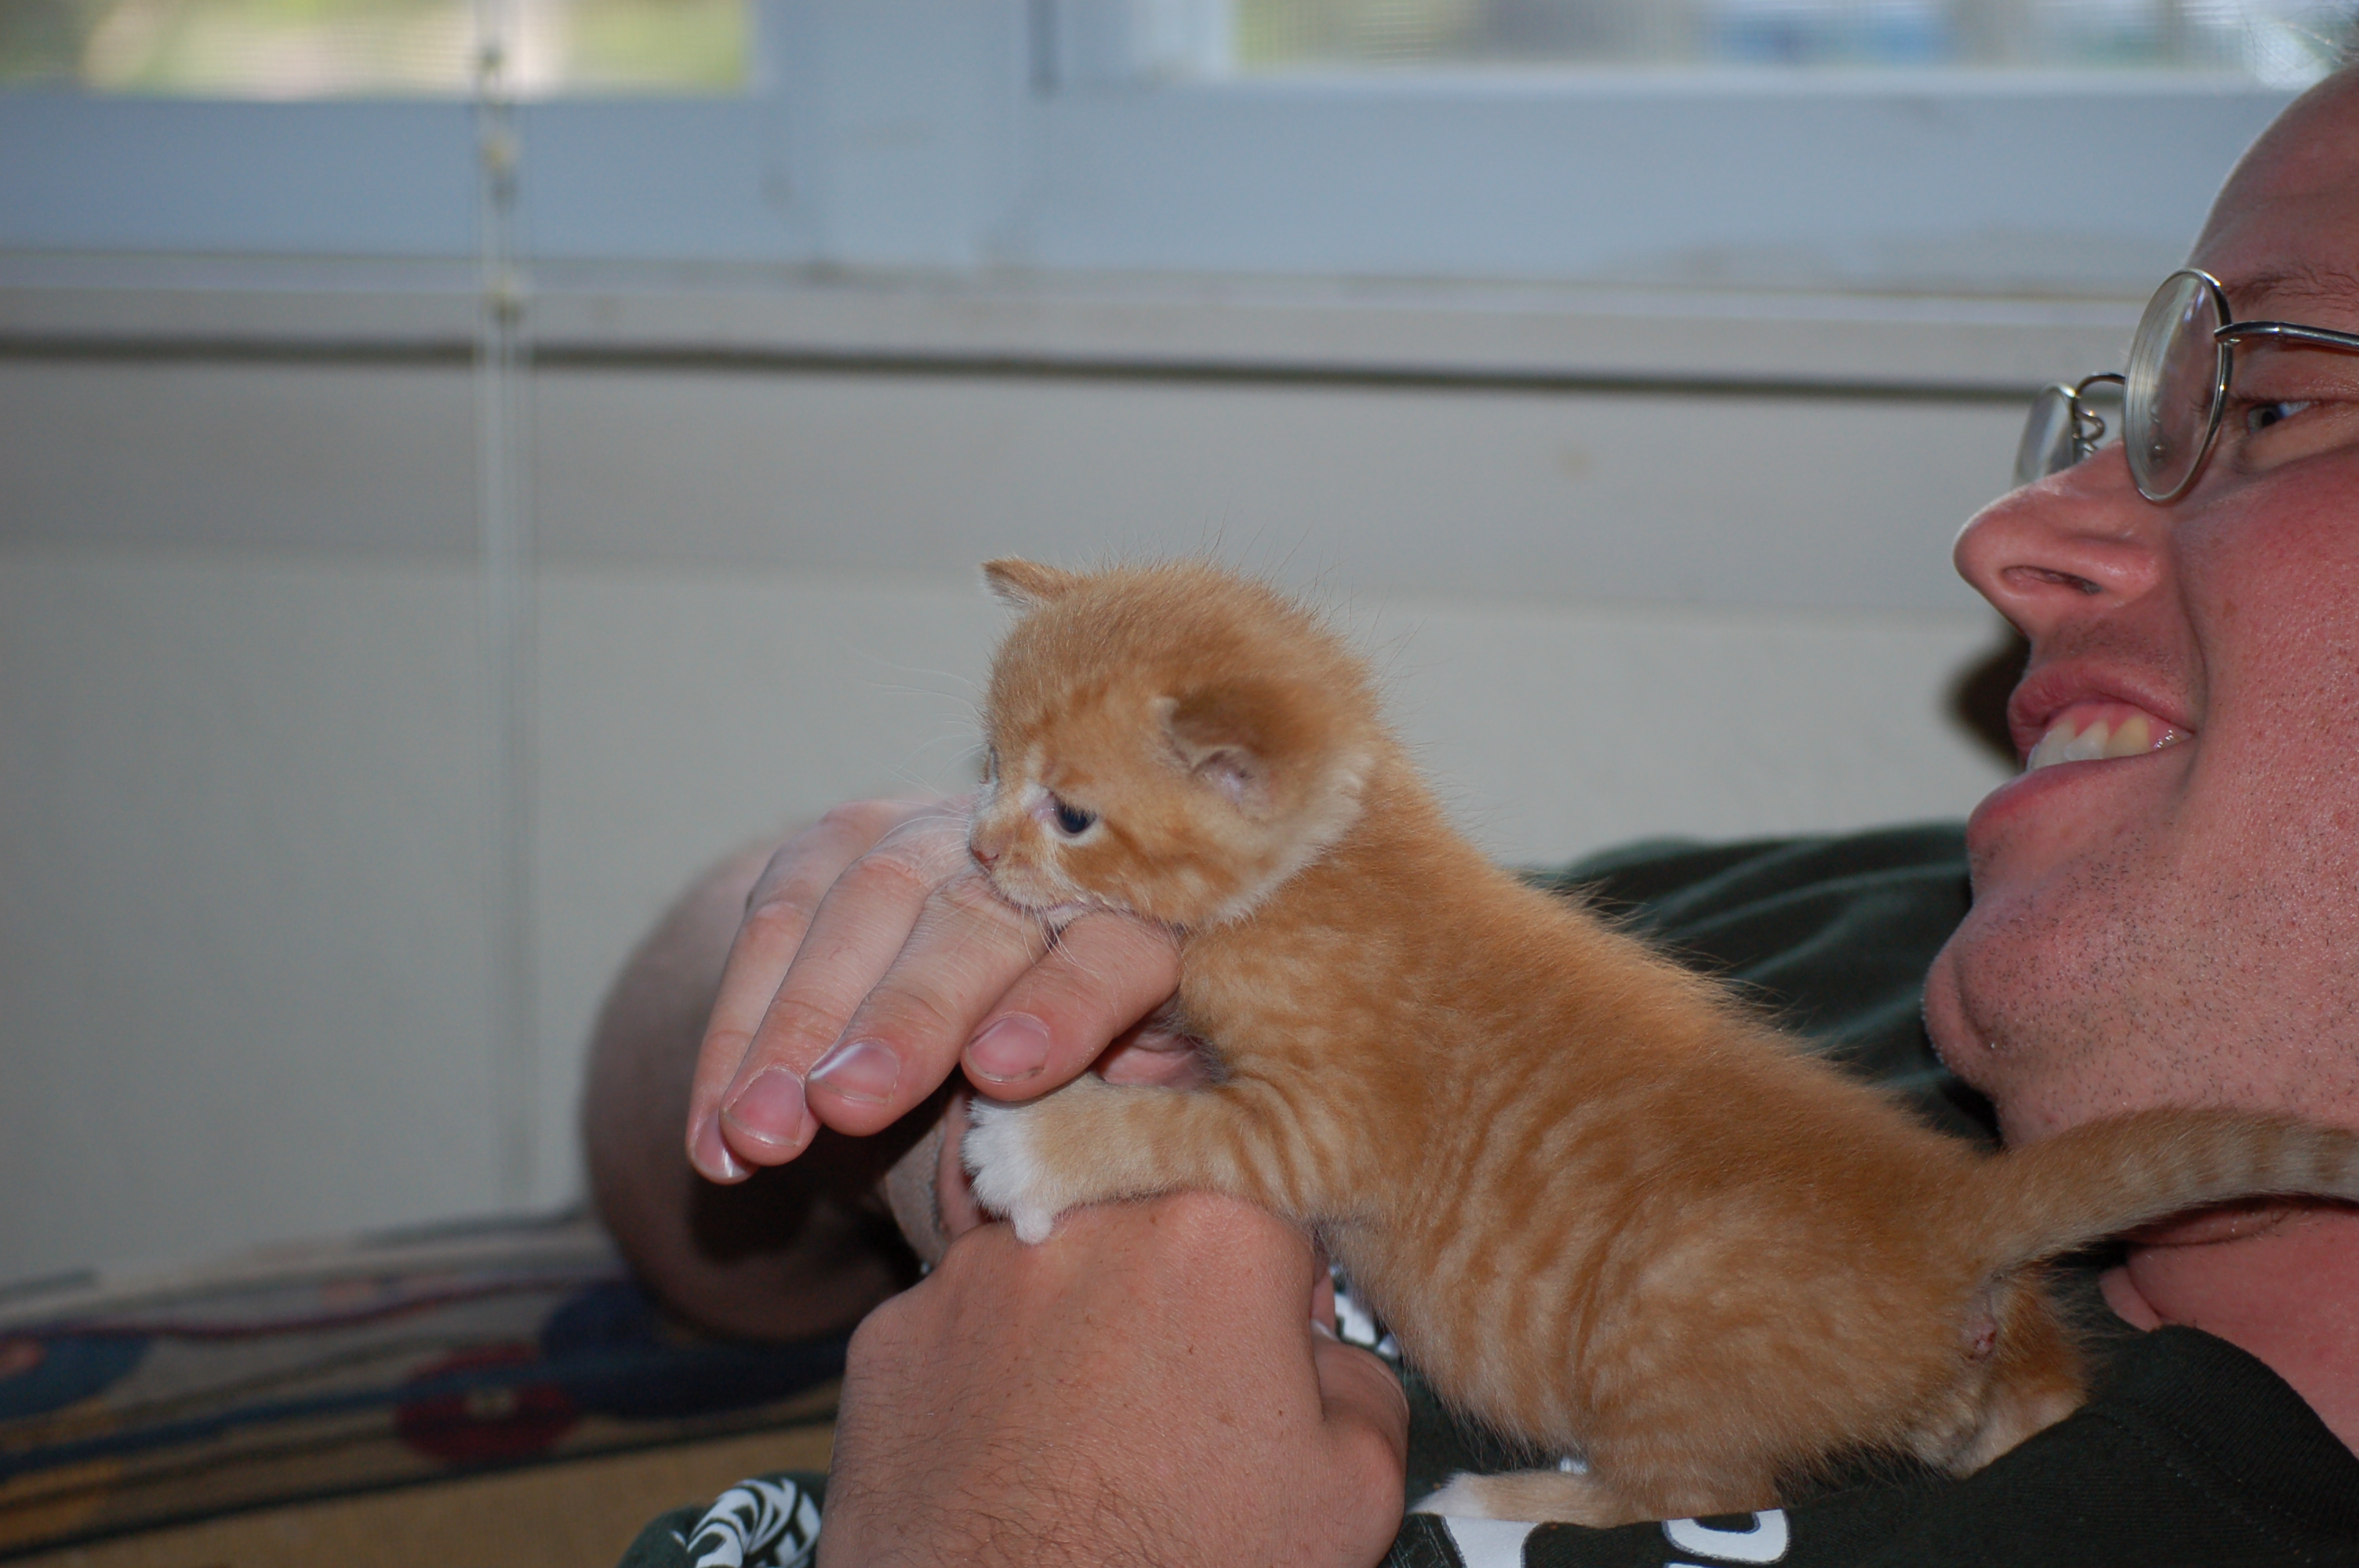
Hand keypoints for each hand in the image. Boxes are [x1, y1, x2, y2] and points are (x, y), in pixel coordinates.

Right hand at [686, 798, 1187, 1182]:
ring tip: (759, 1136)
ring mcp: (925, 835)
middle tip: (850, 1104)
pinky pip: (767, 931)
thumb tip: (1117, 1133)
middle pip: (969, 923)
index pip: (1111, 950)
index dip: (1064, 1005)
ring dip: (792, 1036)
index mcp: (1135, 914)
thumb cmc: (1079, 1047)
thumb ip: (1134, 1100)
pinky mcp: (832, 843)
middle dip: (903, 1017)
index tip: (1004, 1071)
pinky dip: (731, 1039)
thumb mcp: (1133, 1075)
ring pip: (851, 918)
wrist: (989, 955)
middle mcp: (1030, 854)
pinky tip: (713, 1135)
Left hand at [817, 1194, 1410, 1567]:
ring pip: (1047, 1266)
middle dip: (1170, 1289)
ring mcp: (969, 1272)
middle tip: (1180, 1392)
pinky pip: (957, 1330)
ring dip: (1074, 1326)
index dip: (1280, 1275)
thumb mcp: (1355, 1492)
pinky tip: (1011, 1461)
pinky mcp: (889, 1335)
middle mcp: (1084, 1217)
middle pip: (1147, 1217)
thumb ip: (1361, 1377)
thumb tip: (1320, 1354)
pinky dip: (986, 1379)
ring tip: (1089, 1442)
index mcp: (1217, 1227)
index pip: (1268, 1194)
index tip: (1270, 1340)